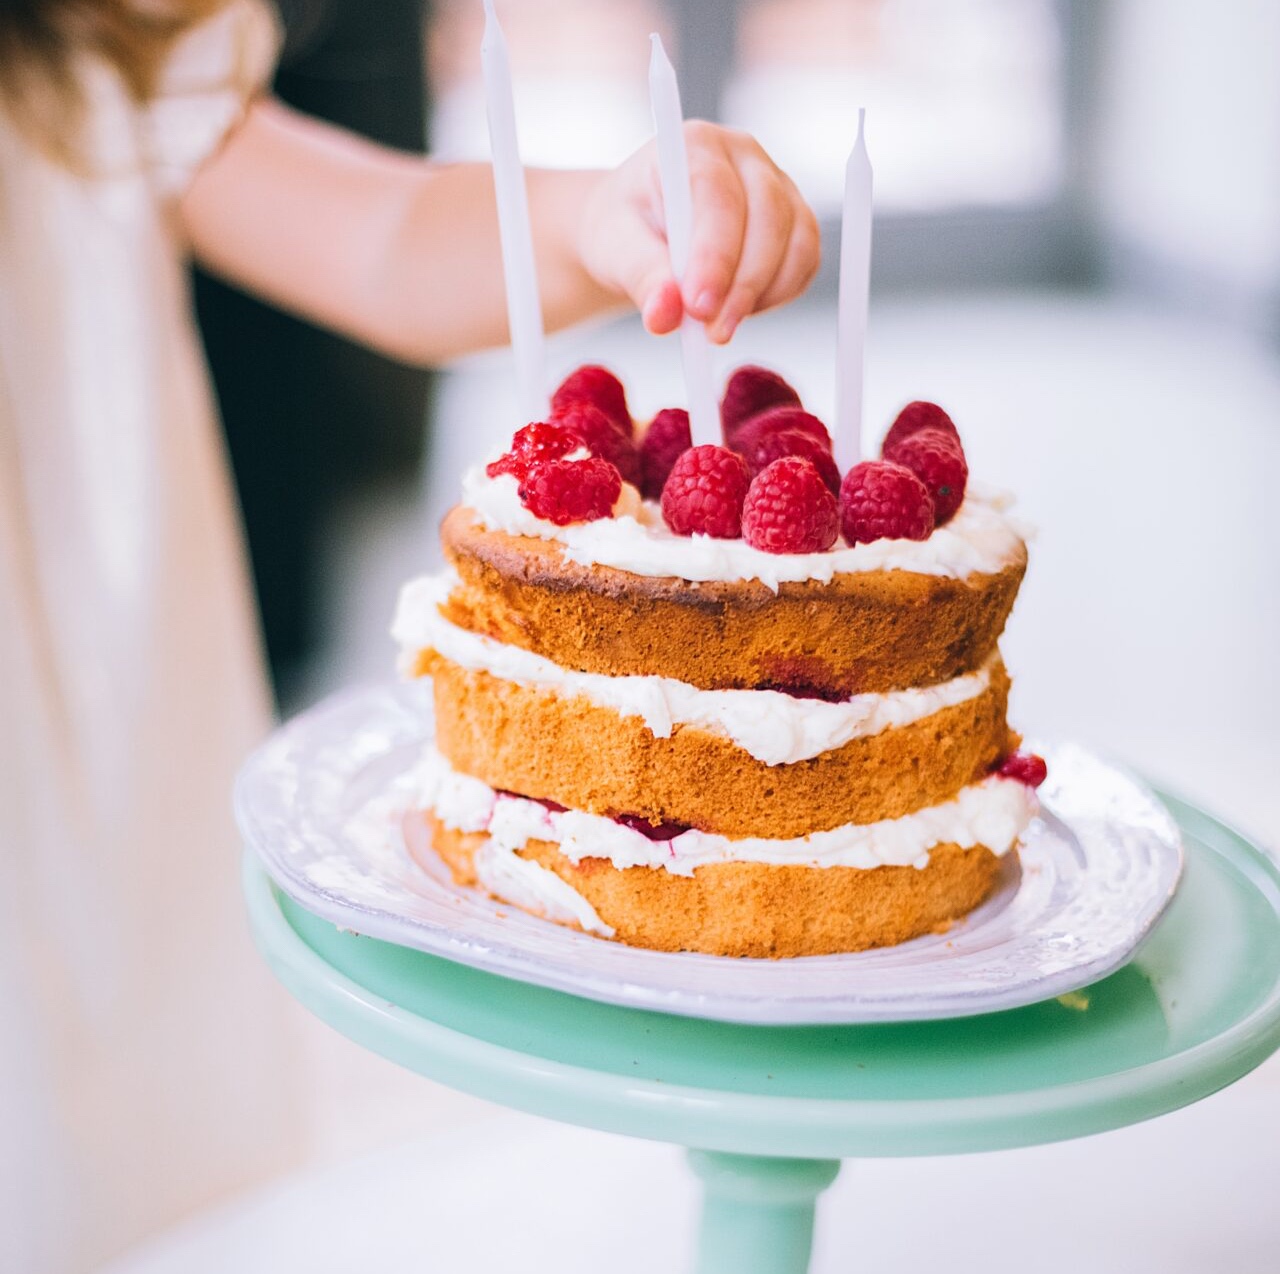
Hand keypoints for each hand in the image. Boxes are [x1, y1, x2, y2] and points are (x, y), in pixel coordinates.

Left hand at [578, 122, 820, 342]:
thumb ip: (641, 276)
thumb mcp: (615, 248)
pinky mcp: (794, 221)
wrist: (639, 232)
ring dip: (762, 294)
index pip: (717, 194)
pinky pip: (805, 262)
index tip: (698, 306)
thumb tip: (666, 314)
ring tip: (719, 327)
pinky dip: (778, 296)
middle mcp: (744, 156)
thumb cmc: (624, 230)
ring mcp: (777, 186)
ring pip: (796, 240)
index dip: (714, 254)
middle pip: (767, 215)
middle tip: (713, 332)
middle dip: (742, 284)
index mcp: (695, 145)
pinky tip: (741, 310)